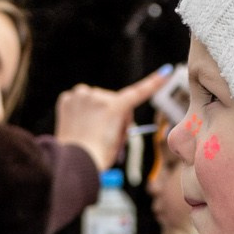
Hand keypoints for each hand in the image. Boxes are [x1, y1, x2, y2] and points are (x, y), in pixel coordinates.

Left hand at [53, 68, 169, 173]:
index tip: (166, 71)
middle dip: (112, 113)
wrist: (74, 161)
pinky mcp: (67, 99)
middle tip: (107, 134)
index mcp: (116, 107)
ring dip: (95, 109)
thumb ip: (117, 121)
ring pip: (93, 99)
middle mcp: (99, 96)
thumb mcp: (117, 140)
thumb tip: (111, 113)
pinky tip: (78, 123)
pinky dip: (78, 109)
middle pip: (112, 101)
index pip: (138, 92)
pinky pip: (77, 100)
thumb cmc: (98, 156)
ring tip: (91, 130)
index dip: (154, 82)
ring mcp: (81, 96)